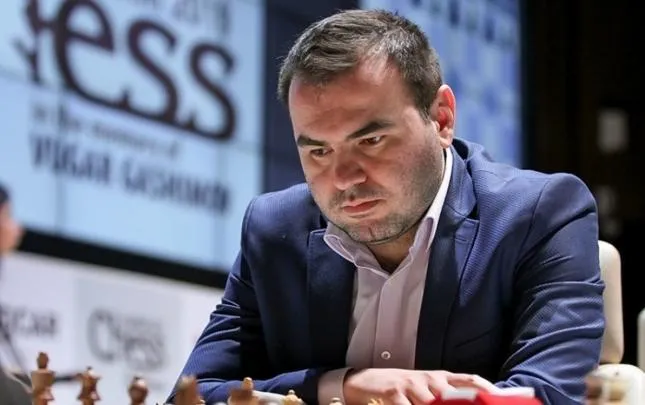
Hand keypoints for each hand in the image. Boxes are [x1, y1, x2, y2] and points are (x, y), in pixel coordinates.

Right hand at [342, 368, 495, 404]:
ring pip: (433, 404)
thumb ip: (447, 397)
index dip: (489, 390)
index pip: (471, 381)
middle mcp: (429, 379)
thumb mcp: (425, 389)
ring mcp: (411, 386)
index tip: (503, 400)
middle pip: (455, 395)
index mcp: (440, 377)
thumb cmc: (401, 390)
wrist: (364, 382)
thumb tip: (474, 401)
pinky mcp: (394, 394)